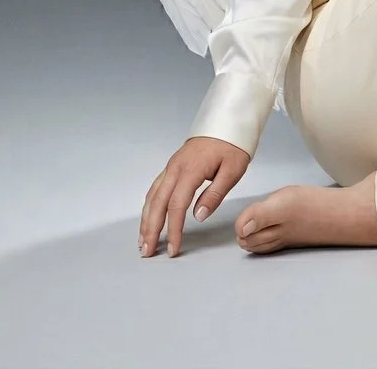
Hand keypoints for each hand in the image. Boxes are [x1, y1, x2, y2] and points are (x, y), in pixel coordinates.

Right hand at [139, 136, 249, 257]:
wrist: (226, 123)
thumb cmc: (232, 145)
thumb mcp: (233, 170)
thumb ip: (215, 193)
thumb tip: (198, 216)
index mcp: (191, 170)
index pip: (176, 205)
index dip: (173, 229)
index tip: (174, 248)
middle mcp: (175, 168)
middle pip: (157, 203)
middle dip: (151, 230)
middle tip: (147, 252)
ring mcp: (171, 167)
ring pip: (152, 196)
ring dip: (146, 220)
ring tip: (143, 241)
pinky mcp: (172, 167)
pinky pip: (155, 189)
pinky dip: (149, 206)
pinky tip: (148, 218)